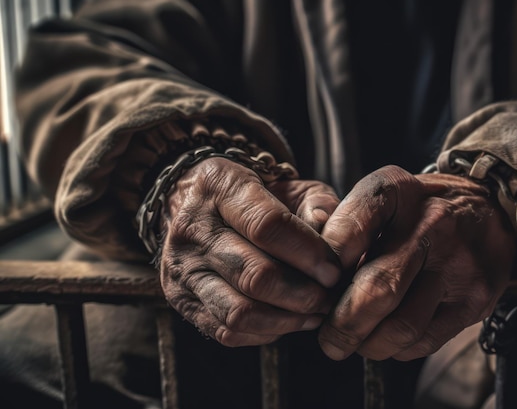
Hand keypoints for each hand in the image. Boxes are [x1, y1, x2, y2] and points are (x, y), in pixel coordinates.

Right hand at [158, 157, 340, 346]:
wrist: (200, 202)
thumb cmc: (258, 195)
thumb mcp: (291, 184)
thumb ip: (319, 204)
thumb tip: (335, 244)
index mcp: (219, 185)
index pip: (267, 226)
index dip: (308, 254)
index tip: (334, 270)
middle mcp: (192, 226)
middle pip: (255, 275)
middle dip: (303, 294)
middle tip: (329, 297)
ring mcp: (182, 266)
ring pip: (239, 312)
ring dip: (286, 320)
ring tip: (314, 313)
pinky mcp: (180, 298)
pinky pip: (226, 331)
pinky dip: (264, 333)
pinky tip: (287, 320)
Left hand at [318, 165, 515, 360]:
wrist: (490, 210)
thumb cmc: (420, 209)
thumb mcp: (384, 198)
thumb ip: (347, 230)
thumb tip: (312, 280)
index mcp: (398, 191)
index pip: (351, 229)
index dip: (325, 265)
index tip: (315, 285)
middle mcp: (431, 224)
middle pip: (377, 289)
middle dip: (342, 324)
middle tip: (328, 338)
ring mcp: (457, 264)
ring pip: (401, 325)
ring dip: (368, 344)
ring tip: (355, 342)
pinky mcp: (474, 299)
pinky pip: (425, 341)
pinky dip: (397, 348)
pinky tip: (387, 337)